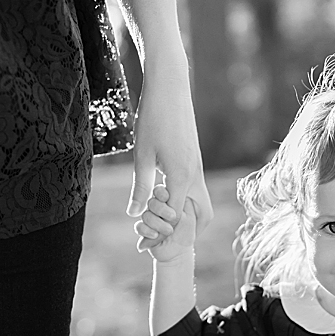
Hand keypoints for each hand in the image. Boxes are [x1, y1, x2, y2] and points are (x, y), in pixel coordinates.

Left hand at [130, 60, 212, 252]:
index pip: (177, 218)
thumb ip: (140, 186)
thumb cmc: (154, 119)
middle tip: (160, 239)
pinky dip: (183, 202)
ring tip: (160, 222)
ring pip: (200, 204)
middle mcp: (195, 176)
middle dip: (184, 232)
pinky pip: (194, 191)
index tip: (143, 245)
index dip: (161, 234)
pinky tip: (163, 200)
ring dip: (185, 217)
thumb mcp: (142, 155)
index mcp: (182, 177)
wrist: (171, 90)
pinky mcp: (194, 161)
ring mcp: (197, 168)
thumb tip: (134, 213)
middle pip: (200, 217)